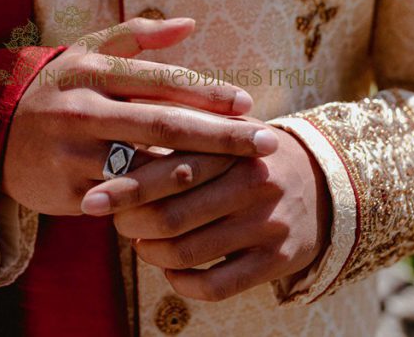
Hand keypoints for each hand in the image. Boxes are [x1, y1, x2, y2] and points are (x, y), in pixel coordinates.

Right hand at [1, 17, 278, 214]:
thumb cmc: (56, 90)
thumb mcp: (85, 52)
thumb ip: (138, 36)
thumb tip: (190, 24)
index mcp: (92, 70)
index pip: (160, 80)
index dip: (206, 92)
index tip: (247, 103)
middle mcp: (83, 109)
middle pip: (165, 123)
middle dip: (221, 135)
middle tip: (266, 142)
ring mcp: (74, 152)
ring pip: (148, 166)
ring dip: (200, 172)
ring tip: (242, 175)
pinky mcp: (69, 191)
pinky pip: (125, 200)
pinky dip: (162, 202)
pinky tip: (199, 204)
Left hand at [81, 126, 329, 301]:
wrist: (322, 182)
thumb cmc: (247, 154)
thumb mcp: (222, 130)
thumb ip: (176, 129)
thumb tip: (110, 140)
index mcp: (233, 145)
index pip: (170, 168)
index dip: (125, 188)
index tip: (91, 199)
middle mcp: (252, 183)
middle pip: (172, 215)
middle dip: (131, 224)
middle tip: (116, 222)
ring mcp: (267, 223)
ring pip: (187, 253)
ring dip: (151, 253)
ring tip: (141, 242)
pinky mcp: (278, 260)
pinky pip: (216, 286)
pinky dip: (181, 282)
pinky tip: (172, 269)